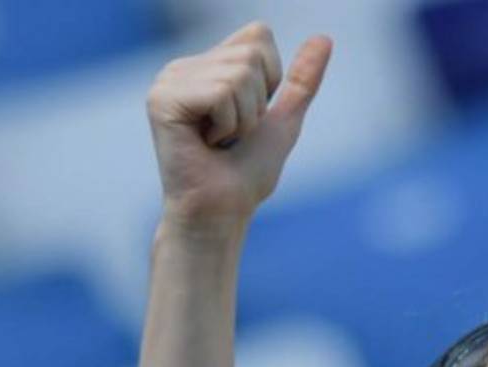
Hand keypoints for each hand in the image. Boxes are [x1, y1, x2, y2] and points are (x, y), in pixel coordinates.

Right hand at [146, 22, 331, 225]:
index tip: (250, 116)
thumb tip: (325, 38)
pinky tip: (205, 143)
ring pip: (238, 74)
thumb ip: (302, 79)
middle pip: (251, 55)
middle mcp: (184, 67)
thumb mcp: (283, 119)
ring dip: (243, 119)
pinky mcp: (162, 98)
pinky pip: (220, 92)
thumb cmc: (248, 173)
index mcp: (208, 66)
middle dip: (257, 104)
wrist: (224, 211)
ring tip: (218, 141)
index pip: (258, 35)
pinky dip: (227, 124)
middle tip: (232, 135)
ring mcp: (169, 80)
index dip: (271, 78)